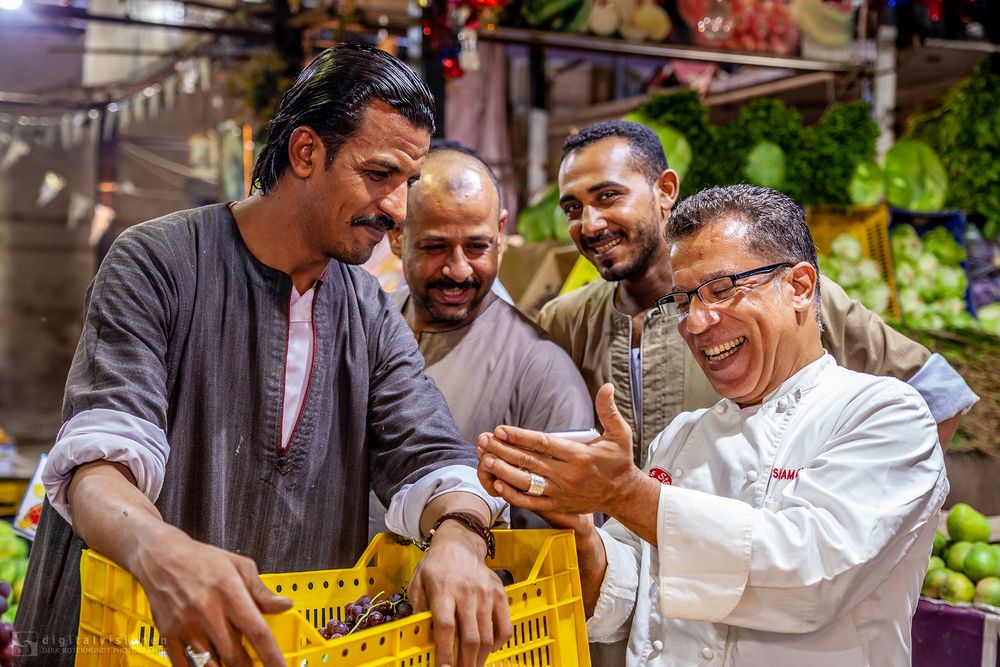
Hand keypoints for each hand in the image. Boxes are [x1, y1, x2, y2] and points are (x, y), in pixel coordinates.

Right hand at [130, 523, 292, 666]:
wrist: (160, 558)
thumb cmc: (202, 560)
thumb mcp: (239, 566)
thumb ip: (262, 591)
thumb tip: (285, 605)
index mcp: (230, 593)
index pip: (257, 631)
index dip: (272, 655)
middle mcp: (208, 612)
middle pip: (235, 656)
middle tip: (254, 665)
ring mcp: (186, 626)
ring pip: (211, 665)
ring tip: (233, 663)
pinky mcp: (168, 635)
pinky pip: (184, 666)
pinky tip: (209, 664)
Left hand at [407, 522, 512, 666]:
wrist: (460, 543)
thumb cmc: (435, 566)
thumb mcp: (417, 583)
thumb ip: (419, 609)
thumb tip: (420, 637)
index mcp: (443, 589)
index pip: (445, 626)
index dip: (444, 652)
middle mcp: (467, 592)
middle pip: (470, 636)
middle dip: (466, 663)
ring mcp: (487, 593)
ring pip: (488, 636)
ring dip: (480, 658)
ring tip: (472, 666)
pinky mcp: (500, 594)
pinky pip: (505, 627)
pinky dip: (497, 643)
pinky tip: (487, 649)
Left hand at [477, 384, 640, 516]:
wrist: (623, 493)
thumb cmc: (619, 461)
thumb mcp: (620, 434)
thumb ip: (609, 410)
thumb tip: (607, 387)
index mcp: (580, 456)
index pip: (544, 444)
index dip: (520, 436)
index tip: (501, 429)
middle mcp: (568, 475)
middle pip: (530, 461)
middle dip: (504, 451)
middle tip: (485, 441)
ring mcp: (561, 492)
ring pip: (527, 482)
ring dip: (504, 471)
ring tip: (486, 460)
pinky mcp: (558, 506)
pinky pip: (532, 502)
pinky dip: (514, 495)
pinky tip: (498, 485)